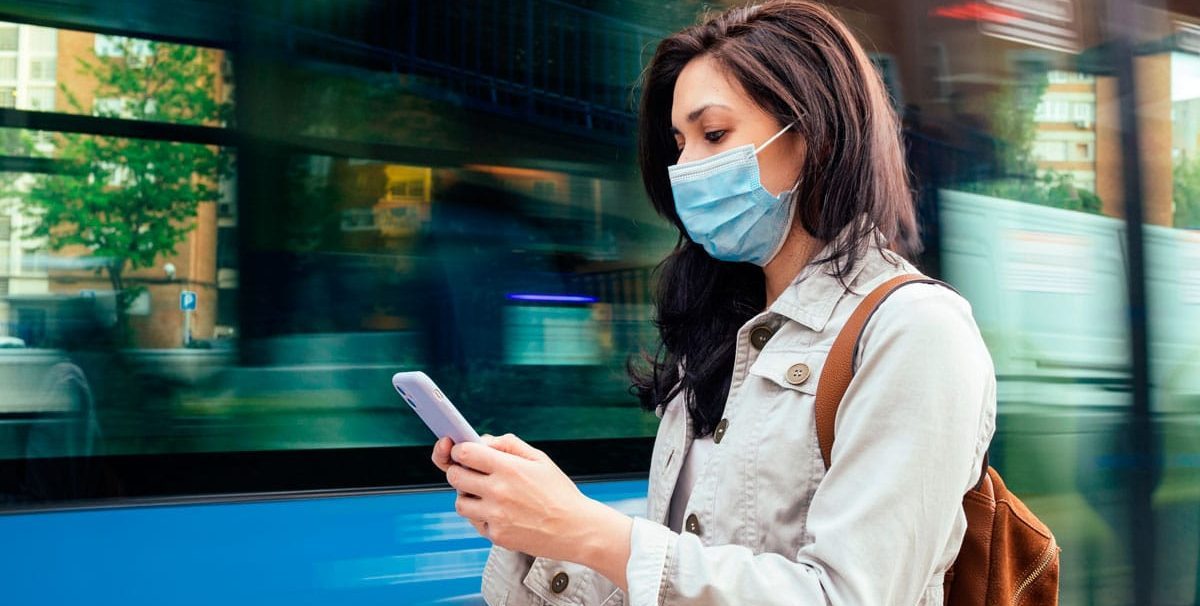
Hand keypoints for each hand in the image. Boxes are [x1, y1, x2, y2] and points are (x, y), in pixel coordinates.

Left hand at [440, 433, 631, 577]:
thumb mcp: (540, 459)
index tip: (463, 452)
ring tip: (485, 494)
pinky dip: (481, 516)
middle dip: (459, 471)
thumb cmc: (558, 492)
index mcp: (509, 467)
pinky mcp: (496, 535)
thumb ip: (509, 444)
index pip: (464, 453)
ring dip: (467, 495)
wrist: (576, 529)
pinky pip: (474, 521)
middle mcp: (499, 491)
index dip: (459, 450)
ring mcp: (496, 515)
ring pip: (460, 501)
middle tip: (471, 472)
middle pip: (455, 476)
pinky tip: (499, 512)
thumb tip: (483, 441)